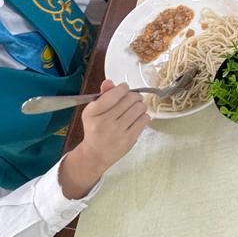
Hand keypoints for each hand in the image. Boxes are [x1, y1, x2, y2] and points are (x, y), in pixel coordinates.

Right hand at [58, 81, 148, 198]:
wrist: (95, 154)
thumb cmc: (95, 129)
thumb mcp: (93, 111)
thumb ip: (103, 96)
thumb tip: (110, 82)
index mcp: (93, 112)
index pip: (115, 93)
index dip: (123, 88)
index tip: (124, 89)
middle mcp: (105, 122)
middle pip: (131, 99)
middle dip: (134, 96)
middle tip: (133, 99)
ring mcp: (118, 131)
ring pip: (140, 108)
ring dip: (140, 105)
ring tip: (135, 109)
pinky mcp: (129, 139)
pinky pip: (144, 120)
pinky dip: (144, 116)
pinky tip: (137, 119)